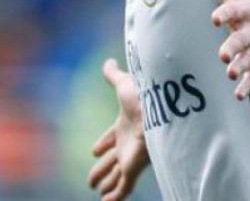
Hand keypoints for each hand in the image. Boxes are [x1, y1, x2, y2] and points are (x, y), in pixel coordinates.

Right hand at [88, 59, 149, 200]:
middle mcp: (127, 142)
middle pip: (112, 158)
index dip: (103, 143)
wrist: (157, 106)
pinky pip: (123, 186)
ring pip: (116, 174)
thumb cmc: (142, 94)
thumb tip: (108, 61)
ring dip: (106, 183)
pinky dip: (115, 197)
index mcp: (124, 123)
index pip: (111, 137)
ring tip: (97, 190)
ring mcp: (131, 156)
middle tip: (92, 179)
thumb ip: (114, 74)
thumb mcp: (124, 83)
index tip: (93, 151)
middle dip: (102, 168)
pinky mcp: (134, 167)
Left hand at [200, 0, 249, 99]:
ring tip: (230, 73)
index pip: (234, 9)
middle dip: (234, 46)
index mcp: (245, 8)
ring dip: (241, 66)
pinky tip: (238, 95)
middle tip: (223, 54)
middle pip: (243, 37)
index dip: (225, 13)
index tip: (215, 18)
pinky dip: (249, 85)